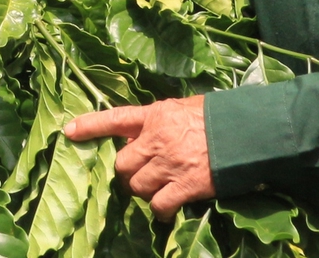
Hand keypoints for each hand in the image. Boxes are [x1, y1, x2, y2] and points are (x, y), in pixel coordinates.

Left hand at [64, 98, 213, 218]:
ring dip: (144, 190)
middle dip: (129, 170)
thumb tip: (141, 132)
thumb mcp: (185, 107)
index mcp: (156, 115)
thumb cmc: (220, 117)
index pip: (115, 118)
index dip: (90, 126)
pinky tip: (168, 209)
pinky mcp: (185, 187)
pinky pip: (159, 205)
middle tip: (144, 172)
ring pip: (136, 186)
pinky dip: (161, 211)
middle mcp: (157, 139)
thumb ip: (160, 120)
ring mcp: (169, 164)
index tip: (69, 132)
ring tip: (159, 188)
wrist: (249, 133)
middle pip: (122, 163)